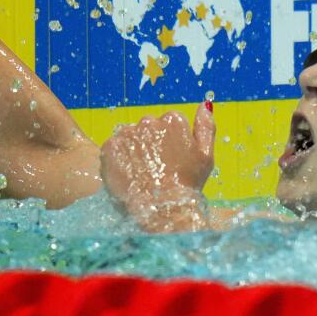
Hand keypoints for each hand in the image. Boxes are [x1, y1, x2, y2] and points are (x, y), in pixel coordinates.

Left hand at [100, 102, 215, 232]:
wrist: (162, 210)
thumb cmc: (188, 185)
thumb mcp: (206, 156)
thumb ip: (205, 127)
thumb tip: (205, 105)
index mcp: (173, 120)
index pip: (168, 124)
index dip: (169, 144)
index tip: (170, 161)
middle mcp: (149, 121)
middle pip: (147, 129)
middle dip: (150, 145)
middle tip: (155, 170)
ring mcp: (128, 133)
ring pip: (129, 138)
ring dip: (133, 151)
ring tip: (141, 174)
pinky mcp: (110, 147)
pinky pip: (113, 149)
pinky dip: (118, 160)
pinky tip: (128, 175)